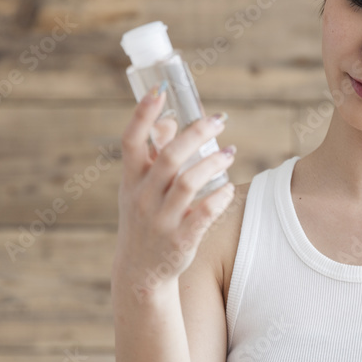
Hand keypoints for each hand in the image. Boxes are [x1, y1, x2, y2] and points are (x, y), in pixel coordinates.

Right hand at [114, 84, 235, 290]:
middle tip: (219, 120)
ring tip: (230, 153)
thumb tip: (171, 120)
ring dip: (213, 163)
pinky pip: (204, 213)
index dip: (143, 114)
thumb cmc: (144, 219)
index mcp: (131, 180)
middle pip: (170, 157)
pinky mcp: (180, 240)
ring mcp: (161, 220)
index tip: (160, 90)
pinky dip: (218, 197)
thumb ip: (152, 155)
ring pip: (189, 182)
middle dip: (197, 133)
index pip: (131, 141)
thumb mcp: (137, 188)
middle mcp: (142, 197)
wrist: (140, 271)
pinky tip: (228, 187)